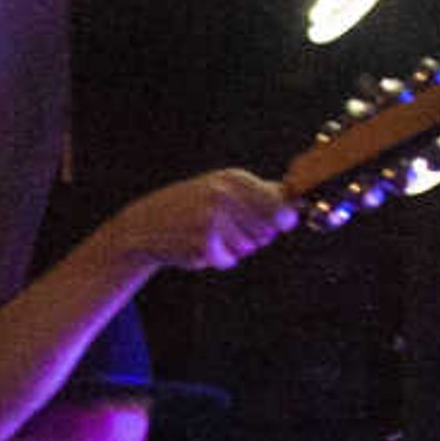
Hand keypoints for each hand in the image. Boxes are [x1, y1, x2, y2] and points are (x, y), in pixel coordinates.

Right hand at [105, 168, 293, 272]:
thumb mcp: (221, 188)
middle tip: (230, 228)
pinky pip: (230, 260)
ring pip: (249, 247)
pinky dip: (219, 259)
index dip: (282, 220)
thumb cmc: (189, 206)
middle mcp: (225, 196)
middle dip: (256, 235)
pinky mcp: (204, 245)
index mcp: (234, 179)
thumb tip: (295, 202)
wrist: (144, 225)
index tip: (279, 223)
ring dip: (235, 248)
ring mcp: (214, 220)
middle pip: (268, 231)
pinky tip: (200, 246)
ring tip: (210, 235)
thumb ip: (258, 193)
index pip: (281, 207)